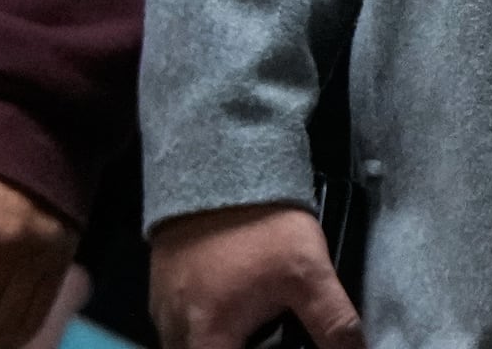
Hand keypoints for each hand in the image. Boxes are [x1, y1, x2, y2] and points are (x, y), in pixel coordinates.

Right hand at [151, 202, 359, 348]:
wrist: (218, 161)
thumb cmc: (262, 224)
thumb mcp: (310, 274)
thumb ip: (335, 327)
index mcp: (208, 335)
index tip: (274, 346)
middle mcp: (174, 328)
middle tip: (264, 338)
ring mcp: (160, 307)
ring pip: (184, 347)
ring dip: (216, 342)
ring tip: (248, 330)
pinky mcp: (157, 286)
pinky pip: (175, 327)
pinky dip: (200, 330)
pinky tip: (227, 312)